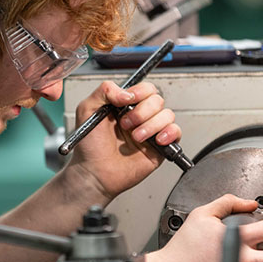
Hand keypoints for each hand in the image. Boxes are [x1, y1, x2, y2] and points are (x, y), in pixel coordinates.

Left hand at [65, 80, 181, 199]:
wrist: (94, 172)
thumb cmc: (90, 146)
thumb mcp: (86, 109)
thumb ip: (104, 91)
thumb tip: (127, 92)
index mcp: (125, 105)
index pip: (145, 89)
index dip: (140, 91)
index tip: (129, 100)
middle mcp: (140, 116)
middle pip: (157, 100)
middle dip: (142, 112)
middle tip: (126, 125)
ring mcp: (151, 131)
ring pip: (167, 115)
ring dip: (151, 125)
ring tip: (136, 138)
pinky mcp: (160, 147)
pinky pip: (176, 132)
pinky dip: (169, 133)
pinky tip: (156, 140)